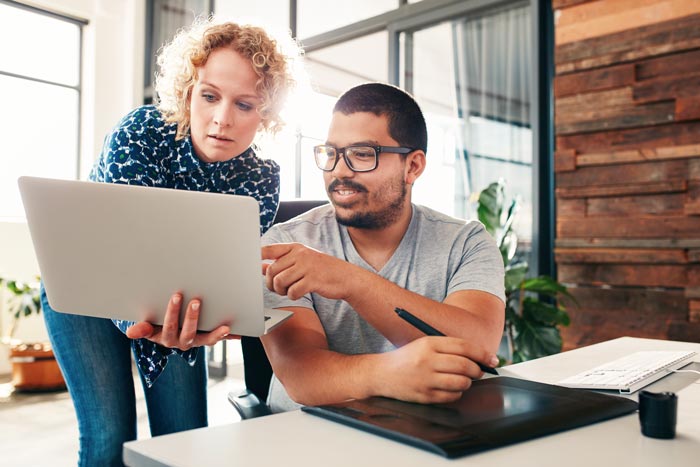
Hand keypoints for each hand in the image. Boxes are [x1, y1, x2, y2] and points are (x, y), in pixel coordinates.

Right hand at [126, 293, 231, 349]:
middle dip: (192, 317)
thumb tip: (130, 332)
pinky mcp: (208, 339)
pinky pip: (220, 339)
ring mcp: (197, 341)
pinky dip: (230, 336)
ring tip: (226, 327)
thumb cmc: (158, 324)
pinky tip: (240, 332)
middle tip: (196, 301)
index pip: (169, 325)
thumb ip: (143, 328)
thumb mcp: (149, 327)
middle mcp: (182, 343)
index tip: (177, 295)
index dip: (172, 312)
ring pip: (207, 340)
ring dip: (216, 334)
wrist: (169, 334)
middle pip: (188, 332)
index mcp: (166, 338)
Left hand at [262, 243, 362, 300]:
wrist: (345, 277)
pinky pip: (293, 291)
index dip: (257, 256)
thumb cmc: (321, 270)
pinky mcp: (313, 280)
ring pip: (280, 281)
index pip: (270, 249)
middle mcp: (300, 255)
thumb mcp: (302, 262)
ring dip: (281, 291)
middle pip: (272, 270)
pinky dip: (293, 296)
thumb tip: (260, 267)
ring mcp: (307, 267)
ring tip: (288, 291)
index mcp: (296, 248)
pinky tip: (298, 293)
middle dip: (270, 283)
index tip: (250, 263)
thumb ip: (282, 263)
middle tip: (277, 288)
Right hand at [376, 336, 496, 403]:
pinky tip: (450, 388)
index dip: (482, 354)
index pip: (464, 347)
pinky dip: (457, 393)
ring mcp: (426, 379)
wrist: (382, 373)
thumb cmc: (408, 358)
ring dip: (467, 382)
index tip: (492, 359)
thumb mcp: (425, 345)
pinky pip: (452, 397)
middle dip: (478, 370)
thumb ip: (450, 348)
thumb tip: (479, 358)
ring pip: (461, 383)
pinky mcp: (425, 396)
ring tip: (462, 379)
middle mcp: (427, 360)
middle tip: (479, 371)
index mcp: (429, 343)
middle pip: (465, 366)